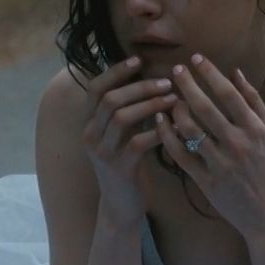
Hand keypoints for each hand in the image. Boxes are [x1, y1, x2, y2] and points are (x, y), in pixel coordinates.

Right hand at [81, 56, 178, 227]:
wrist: (121, 205)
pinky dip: (158, 131)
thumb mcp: (120, 135)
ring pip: (122, 118)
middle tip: (167, 81)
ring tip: (173, 98)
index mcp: (89, 123)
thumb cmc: (127, 163)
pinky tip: (174, 125)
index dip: (116, 71)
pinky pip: (138, 143)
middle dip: (140, 86)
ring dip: (150, 104)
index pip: (95, 88)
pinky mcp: (119, 169)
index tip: (139, 59)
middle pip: (110, 99)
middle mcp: (90, 135)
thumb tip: (147, 76)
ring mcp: (102, 153)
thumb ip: (127, 110)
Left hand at [154, 54, 264, 239]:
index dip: (210, 74)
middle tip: (175, 70)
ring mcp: (220, 163)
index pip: (228, 94)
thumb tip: (237, 72)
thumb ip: (255, 102)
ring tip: (169, 99)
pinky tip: (160, 122)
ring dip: (176, 110)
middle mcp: (238, 144)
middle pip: (205, 107)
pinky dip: (167, 136)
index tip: (196, 58)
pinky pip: (181, 155)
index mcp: (255, 129)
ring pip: (190, 130)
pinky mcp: (206, 181)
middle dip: (187, 85)